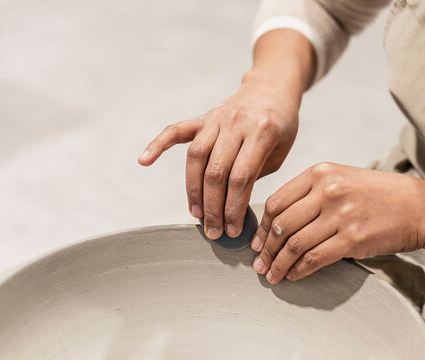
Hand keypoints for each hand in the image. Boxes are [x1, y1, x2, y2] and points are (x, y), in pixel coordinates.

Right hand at [138, 74, 299, 238]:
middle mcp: (236, 123)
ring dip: (193, 190)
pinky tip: (144, 161)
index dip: (233, 208)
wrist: (271, 89)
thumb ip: (256, 175)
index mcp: (262, 132)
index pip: (241, 178)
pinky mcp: (202, 117)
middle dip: (213, 207)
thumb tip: (234, 210)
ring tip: (197, 214)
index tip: (232, 230)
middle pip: (216, 172)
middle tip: (214, 231)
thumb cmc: (280, 126)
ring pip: (196, 157)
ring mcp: (216, 119)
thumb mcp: (280, 151)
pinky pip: (176, 130)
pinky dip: (158, 145)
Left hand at [251, 162, 424, 283]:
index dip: (262, 227)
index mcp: (320, 172)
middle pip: (282, 225)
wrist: (419, 206)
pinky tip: (293, 275)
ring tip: (272, 275)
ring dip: (279, 264)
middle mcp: (327, 191)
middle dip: (266, 249)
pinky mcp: (352, 239)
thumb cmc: (378, 194)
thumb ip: (310, 193)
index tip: (257, 241)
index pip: (276, 202)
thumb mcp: (341, 178)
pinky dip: (299, 270)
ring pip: (295, 244)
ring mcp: (340, 215)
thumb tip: (278, 221)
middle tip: (260, 263)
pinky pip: (315, 258)